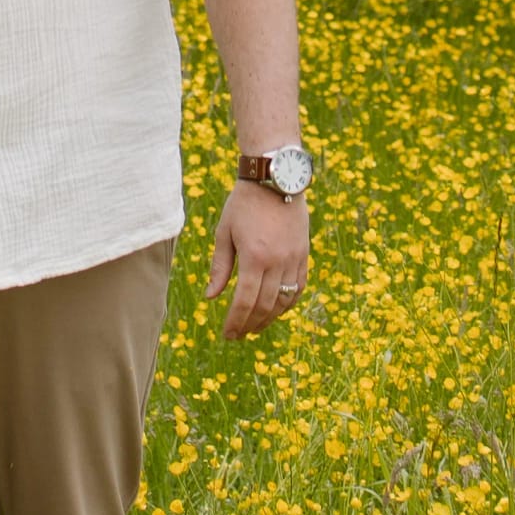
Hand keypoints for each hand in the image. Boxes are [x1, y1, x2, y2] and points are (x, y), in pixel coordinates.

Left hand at [206, 180, 309, 341]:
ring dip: (269, 318)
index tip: (227, 334)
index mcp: (254, 257)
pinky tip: (277, 310)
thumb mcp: (224, 232)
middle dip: (250, 324)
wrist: (275, 179)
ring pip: (284, 301)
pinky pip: (299, 287)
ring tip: (255, 327)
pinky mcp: (304, 254)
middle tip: (238, 335)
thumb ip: (219, 267)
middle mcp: (277, 262)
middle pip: (265, 306)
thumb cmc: (244, 204)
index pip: (245, 301)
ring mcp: (294, 259)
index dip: (236, 321)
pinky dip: (288, 303)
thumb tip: (211, 297)